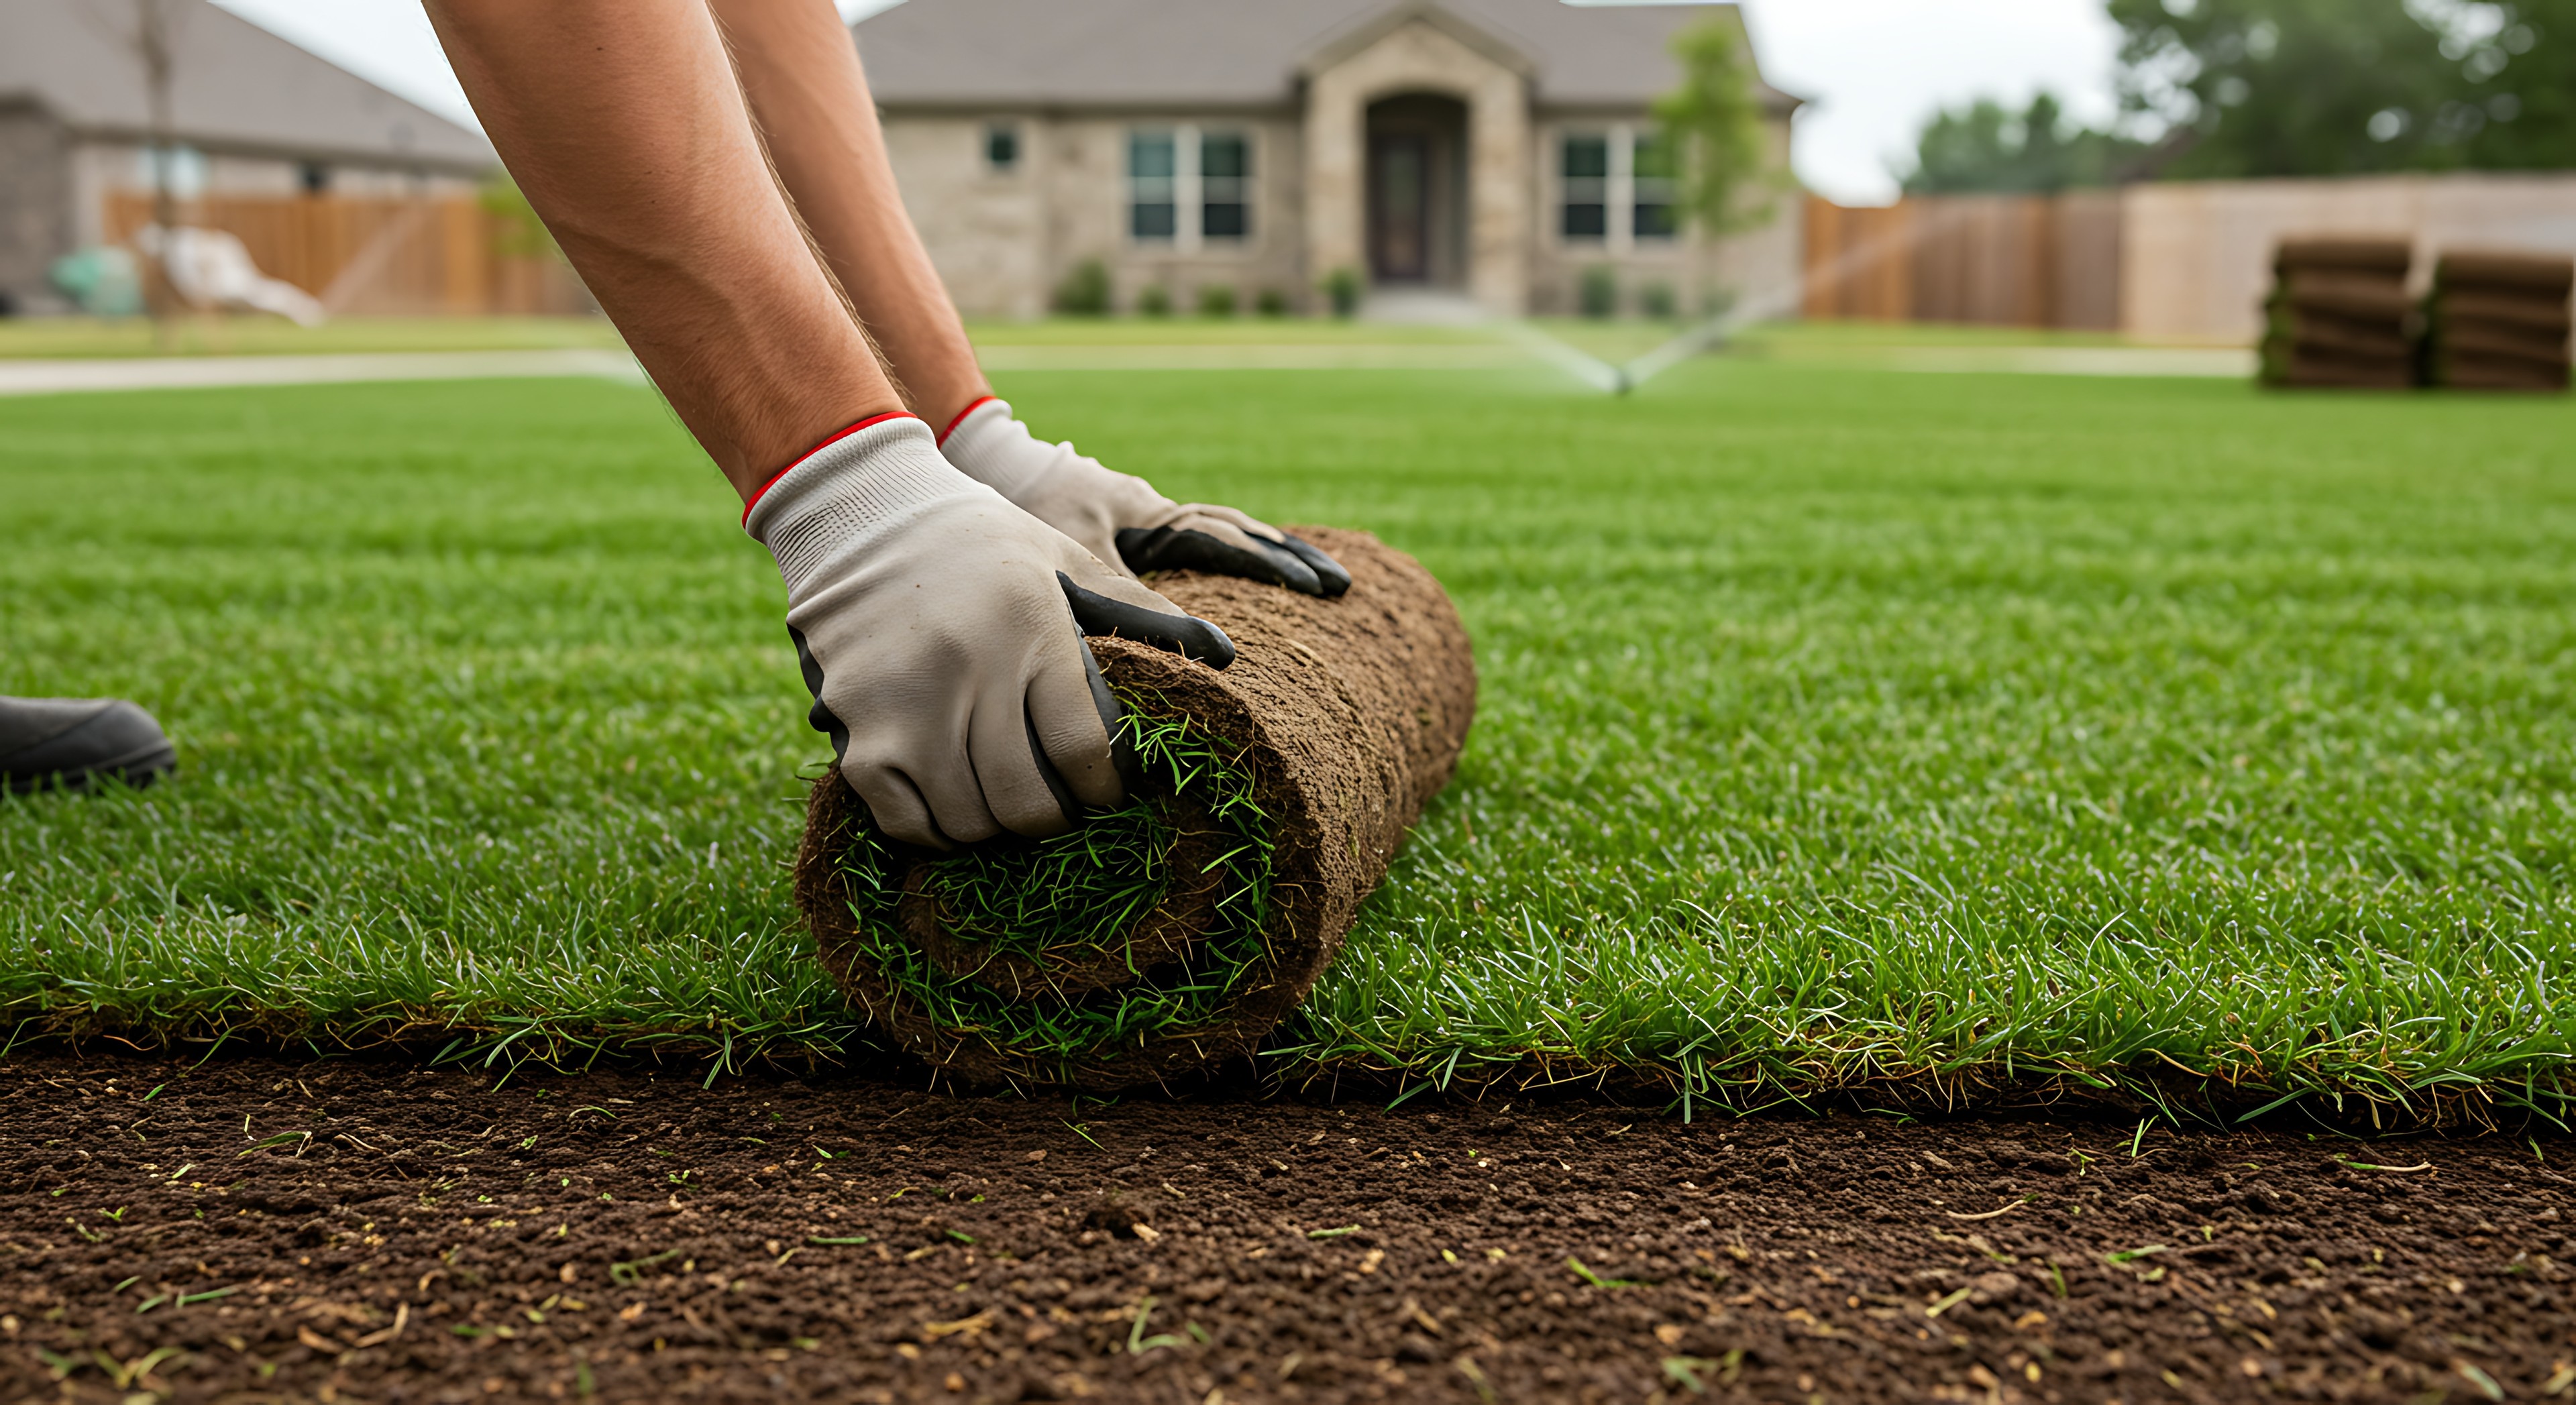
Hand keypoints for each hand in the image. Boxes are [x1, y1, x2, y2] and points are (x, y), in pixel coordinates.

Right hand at [746, 414, 1232, 847]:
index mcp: (1033, 630)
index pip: (1084, 752)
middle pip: (1027, 803)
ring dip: (995, 827)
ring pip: (968, 822)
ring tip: (1005, 800)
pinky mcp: (857, 728)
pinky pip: (904, 822)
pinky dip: (934, 830)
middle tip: (1058, 804)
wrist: (864, 510)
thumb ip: (1139, 612)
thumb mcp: (1066, 562)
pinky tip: (950, 806)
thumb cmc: (982, 543)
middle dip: (1054, 818)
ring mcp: (905, 706)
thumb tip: (1222, 653)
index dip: (1103, 789)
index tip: (1105, 789)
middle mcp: (969, 672)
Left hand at [940, 397, 1350, 596]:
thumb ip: (1121, 606)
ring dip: (1270, 554)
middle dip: (1289, 560)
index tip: (1314, 596)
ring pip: (1223, 532)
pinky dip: (1233, 553)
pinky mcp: (1131, 527)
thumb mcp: (1070, 565)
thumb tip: (1187, 649)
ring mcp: (1145, 518)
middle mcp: (1154, 513)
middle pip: (1237, 532)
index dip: (1269, 573)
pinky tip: (1249, 576)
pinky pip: (1197, 541)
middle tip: (1342, 587)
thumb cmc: (1018, 511)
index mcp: (1149, 514)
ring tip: (1321, 577)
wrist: (981, 463)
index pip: (1224, 545)